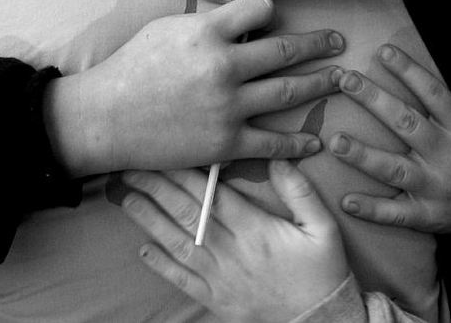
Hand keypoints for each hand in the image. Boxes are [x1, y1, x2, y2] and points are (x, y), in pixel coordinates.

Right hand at [45, 0, 345, 175]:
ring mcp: (229, 106)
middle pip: (284, 50)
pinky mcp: (226, 143)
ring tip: (340, 79)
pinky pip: (272, 143)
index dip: (272, 9)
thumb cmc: (131, 67)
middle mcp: (225, 65)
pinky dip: (297, 144)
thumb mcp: (166, 28)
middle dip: (317, 44)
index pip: (260, 9)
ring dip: (319, 83)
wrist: (105, 117)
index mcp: (208, 32)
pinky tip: (315, 142)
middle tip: (339, 42)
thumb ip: (207, 22)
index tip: (278, 16)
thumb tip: (240, 18)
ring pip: (287, 91)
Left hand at [122, 160, 349, 322]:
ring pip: (177, 243)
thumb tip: (278, 157)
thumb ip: (299, 191)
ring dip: (149, 220)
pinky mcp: (215, 299)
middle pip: (187, 213)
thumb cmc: (321, 270)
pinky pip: (181, 280)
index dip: (185, 172)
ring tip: (127, 198)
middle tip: (132, 167)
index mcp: (254, 229)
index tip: (165, 152)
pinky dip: (160, 265)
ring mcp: (219, 277)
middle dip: (156, 188)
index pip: (212, 194)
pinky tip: (142, 248)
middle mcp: (230, 251)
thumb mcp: (323, 227)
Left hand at [329, 45, 450, 239]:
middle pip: (406, 123)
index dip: (409, 71)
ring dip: (363, 156)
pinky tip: (346, 201)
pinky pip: (395, 214)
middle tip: (346, 80)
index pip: (433, 93)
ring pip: (394, 169)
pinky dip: (371, 210)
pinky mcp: (425, 215)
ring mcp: (434, 187)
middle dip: (374, 100)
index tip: (383, 51)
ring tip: (334, 141)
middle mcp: (447, 155)